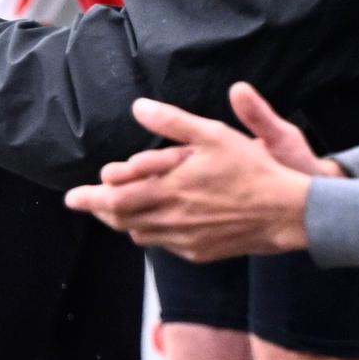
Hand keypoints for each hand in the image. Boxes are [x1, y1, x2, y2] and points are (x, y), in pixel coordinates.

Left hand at [63, 83, 331, 261]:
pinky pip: (164, 244)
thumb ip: (171, 122)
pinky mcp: (199, 252)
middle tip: (86, 203)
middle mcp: (170, 220)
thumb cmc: (250, 169)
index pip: (112, 201)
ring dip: (124, 222)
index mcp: (166, 191)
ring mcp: (184, 240)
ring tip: (117, 210)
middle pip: (120, 221)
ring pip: (140, 235)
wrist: (287, 212)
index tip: (72, 197)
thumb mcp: (211, 135)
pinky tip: (157, 220)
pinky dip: (152, 232)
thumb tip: (138, 107)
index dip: (88, 199)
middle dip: (99, 211)